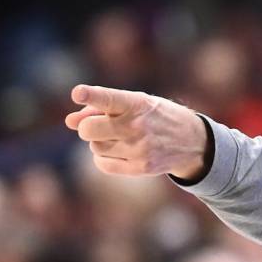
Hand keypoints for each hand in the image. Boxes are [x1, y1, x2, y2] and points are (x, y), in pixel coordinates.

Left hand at [65, 85, 208, 178]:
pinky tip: (117, 151)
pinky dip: (103, 158)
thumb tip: (69, 121)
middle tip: (100, 125)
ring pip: (95, 147)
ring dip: (99, 142)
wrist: (192, 141)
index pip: (109, 98)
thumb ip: (100, 108)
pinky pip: (103, 164)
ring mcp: (140, 149)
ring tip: (117, 137)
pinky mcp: (141, 168)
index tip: (78, 93)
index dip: (91, 95)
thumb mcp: (134, 103)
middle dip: (88, 127)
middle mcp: (138, 126)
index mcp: (137, 103)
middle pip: (89, 130)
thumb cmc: (154, 116)